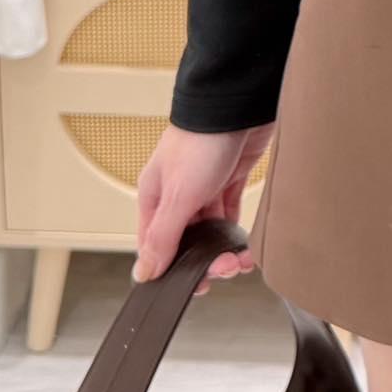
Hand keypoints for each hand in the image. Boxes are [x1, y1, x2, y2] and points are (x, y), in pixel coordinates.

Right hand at [135, 122, 276, 294]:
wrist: (237, 106)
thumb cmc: (201, 139)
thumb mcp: (178, 195)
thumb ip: (162, 236)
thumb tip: (145, 271)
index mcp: (154, 196)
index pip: (156, 244)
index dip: (174, 268)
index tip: (195, 284)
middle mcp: (178, 193)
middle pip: (187, 240)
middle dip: (207, 260)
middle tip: (226, 268)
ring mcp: (205, 187)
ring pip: (212, 230)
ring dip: (225, 248)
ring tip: (241, 259)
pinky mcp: (231, 179)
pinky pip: (231, 215)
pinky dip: (237, 232)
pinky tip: (246, 243)